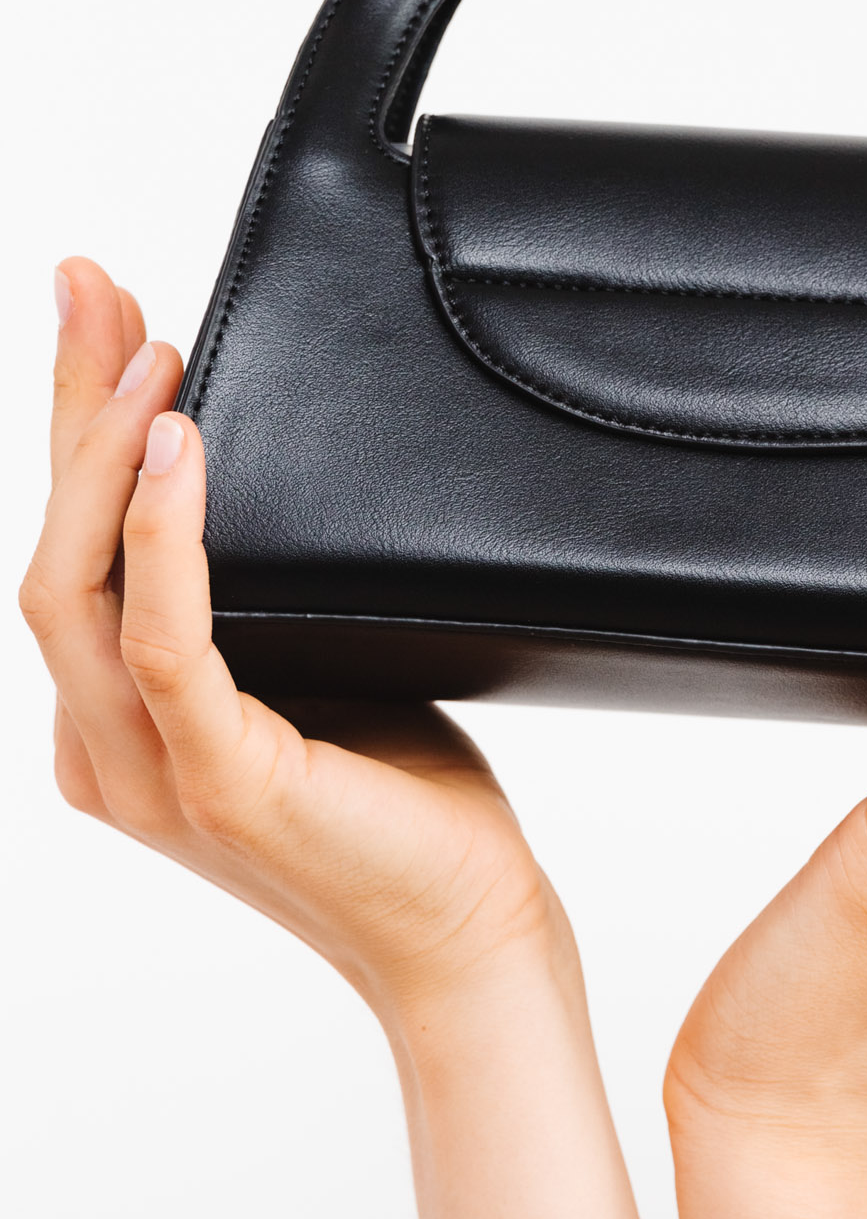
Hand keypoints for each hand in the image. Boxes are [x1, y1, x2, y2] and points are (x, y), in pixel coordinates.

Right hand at [19, 258, 567, 1021]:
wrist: (466, 935)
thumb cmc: (406, 803)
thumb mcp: (321, 667)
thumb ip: (268, 596)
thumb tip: (270, 468)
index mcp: (118, 725)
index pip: (70, 552)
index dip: (75, 427)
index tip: (102, 315)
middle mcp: (106, 748)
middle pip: (48, 547)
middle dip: (68, 404)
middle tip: (88, 282)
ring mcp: (149, 770)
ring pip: (75, 583)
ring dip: (102, 449)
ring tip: (147, 342)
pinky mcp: (219, 780)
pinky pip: (164, 638)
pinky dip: (164, 532)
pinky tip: (182, 445)